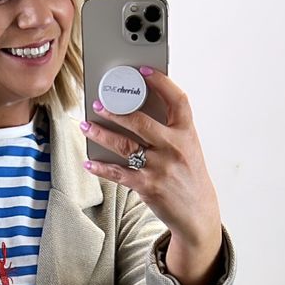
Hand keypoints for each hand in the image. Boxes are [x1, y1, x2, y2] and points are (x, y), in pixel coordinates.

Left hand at [81, 69, 221, 263]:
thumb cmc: (189, 176)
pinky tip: (89, 162)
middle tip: (99, 103)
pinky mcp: (147, 186)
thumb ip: (170, 130)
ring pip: (124, 145)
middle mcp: (173, 148)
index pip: (177, 99)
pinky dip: (101, 167)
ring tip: (86, 126)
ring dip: (101, 134)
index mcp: (186, 133)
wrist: (197, 213)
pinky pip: (118, 173)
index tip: (144, 70)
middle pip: (140, 121)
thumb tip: (139, 109)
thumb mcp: (188, 148)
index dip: (161, 82)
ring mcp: (160, 167)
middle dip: (116, 111)